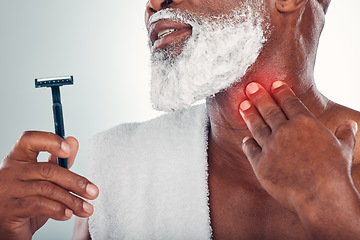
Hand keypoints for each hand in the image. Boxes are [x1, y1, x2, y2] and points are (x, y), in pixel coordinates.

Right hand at [0, 131, 98, 239]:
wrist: (8, 231)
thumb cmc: (26, 202)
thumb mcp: (44, 180)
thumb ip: (58, 162)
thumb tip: (73, 141)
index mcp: (16, 159)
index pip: (29, 140)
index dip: (50, 141)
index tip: (69, 150)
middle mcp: (8, 171)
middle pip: (47, 170)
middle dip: (75, 182)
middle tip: (93, 192)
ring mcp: (6, 190)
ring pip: (46, 189)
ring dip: (72, 200)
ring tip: (86, 208)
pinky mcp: (9, 210)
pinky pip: (39, 205)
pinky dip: (58, 209)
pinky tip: (68, 214)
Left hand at [239, 81, 356, 209]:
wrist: (320, 197)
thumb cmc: (335, 173)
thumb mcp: (344, 149)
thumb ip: (345, 134)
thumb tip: (351, 124)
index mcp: (305, 123)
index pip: (289, 101)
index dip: (281, 91)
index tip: (274, 84)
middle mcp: (285, 131)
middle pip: (269, 109)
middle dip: (259, 96)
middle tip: (250, 86)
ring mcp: (270, 146)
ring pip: (256, 126)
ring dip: (249, 114)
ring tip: (242, 105)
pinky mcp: (260, 163)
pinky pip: (251, 149)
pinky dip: (248, 143)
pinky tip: (246, 139)